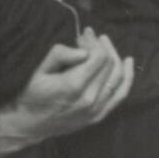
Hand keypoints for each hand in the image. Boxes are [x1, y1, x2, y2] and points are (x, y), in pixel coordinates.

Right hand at [0, 33, 135, 151]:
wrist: (30, 124)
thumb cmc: (32, 94)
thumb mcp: (40, 69)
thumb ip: (60, 55)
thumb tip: (83, 50)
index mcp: (75, 85)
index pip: (99, 56)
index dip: (94, 41)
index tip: (85, 34)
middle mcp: (90, 98)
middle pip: (109, 64)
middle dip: (102, 46)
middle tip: (91, 38)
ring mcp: (97, 109)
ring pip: (117, 77)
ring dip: (114, 57)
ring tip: (105, 44)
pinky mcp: (99, 115)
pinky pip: (120, 94)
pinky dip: (127, 78)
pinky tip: (128, 63)